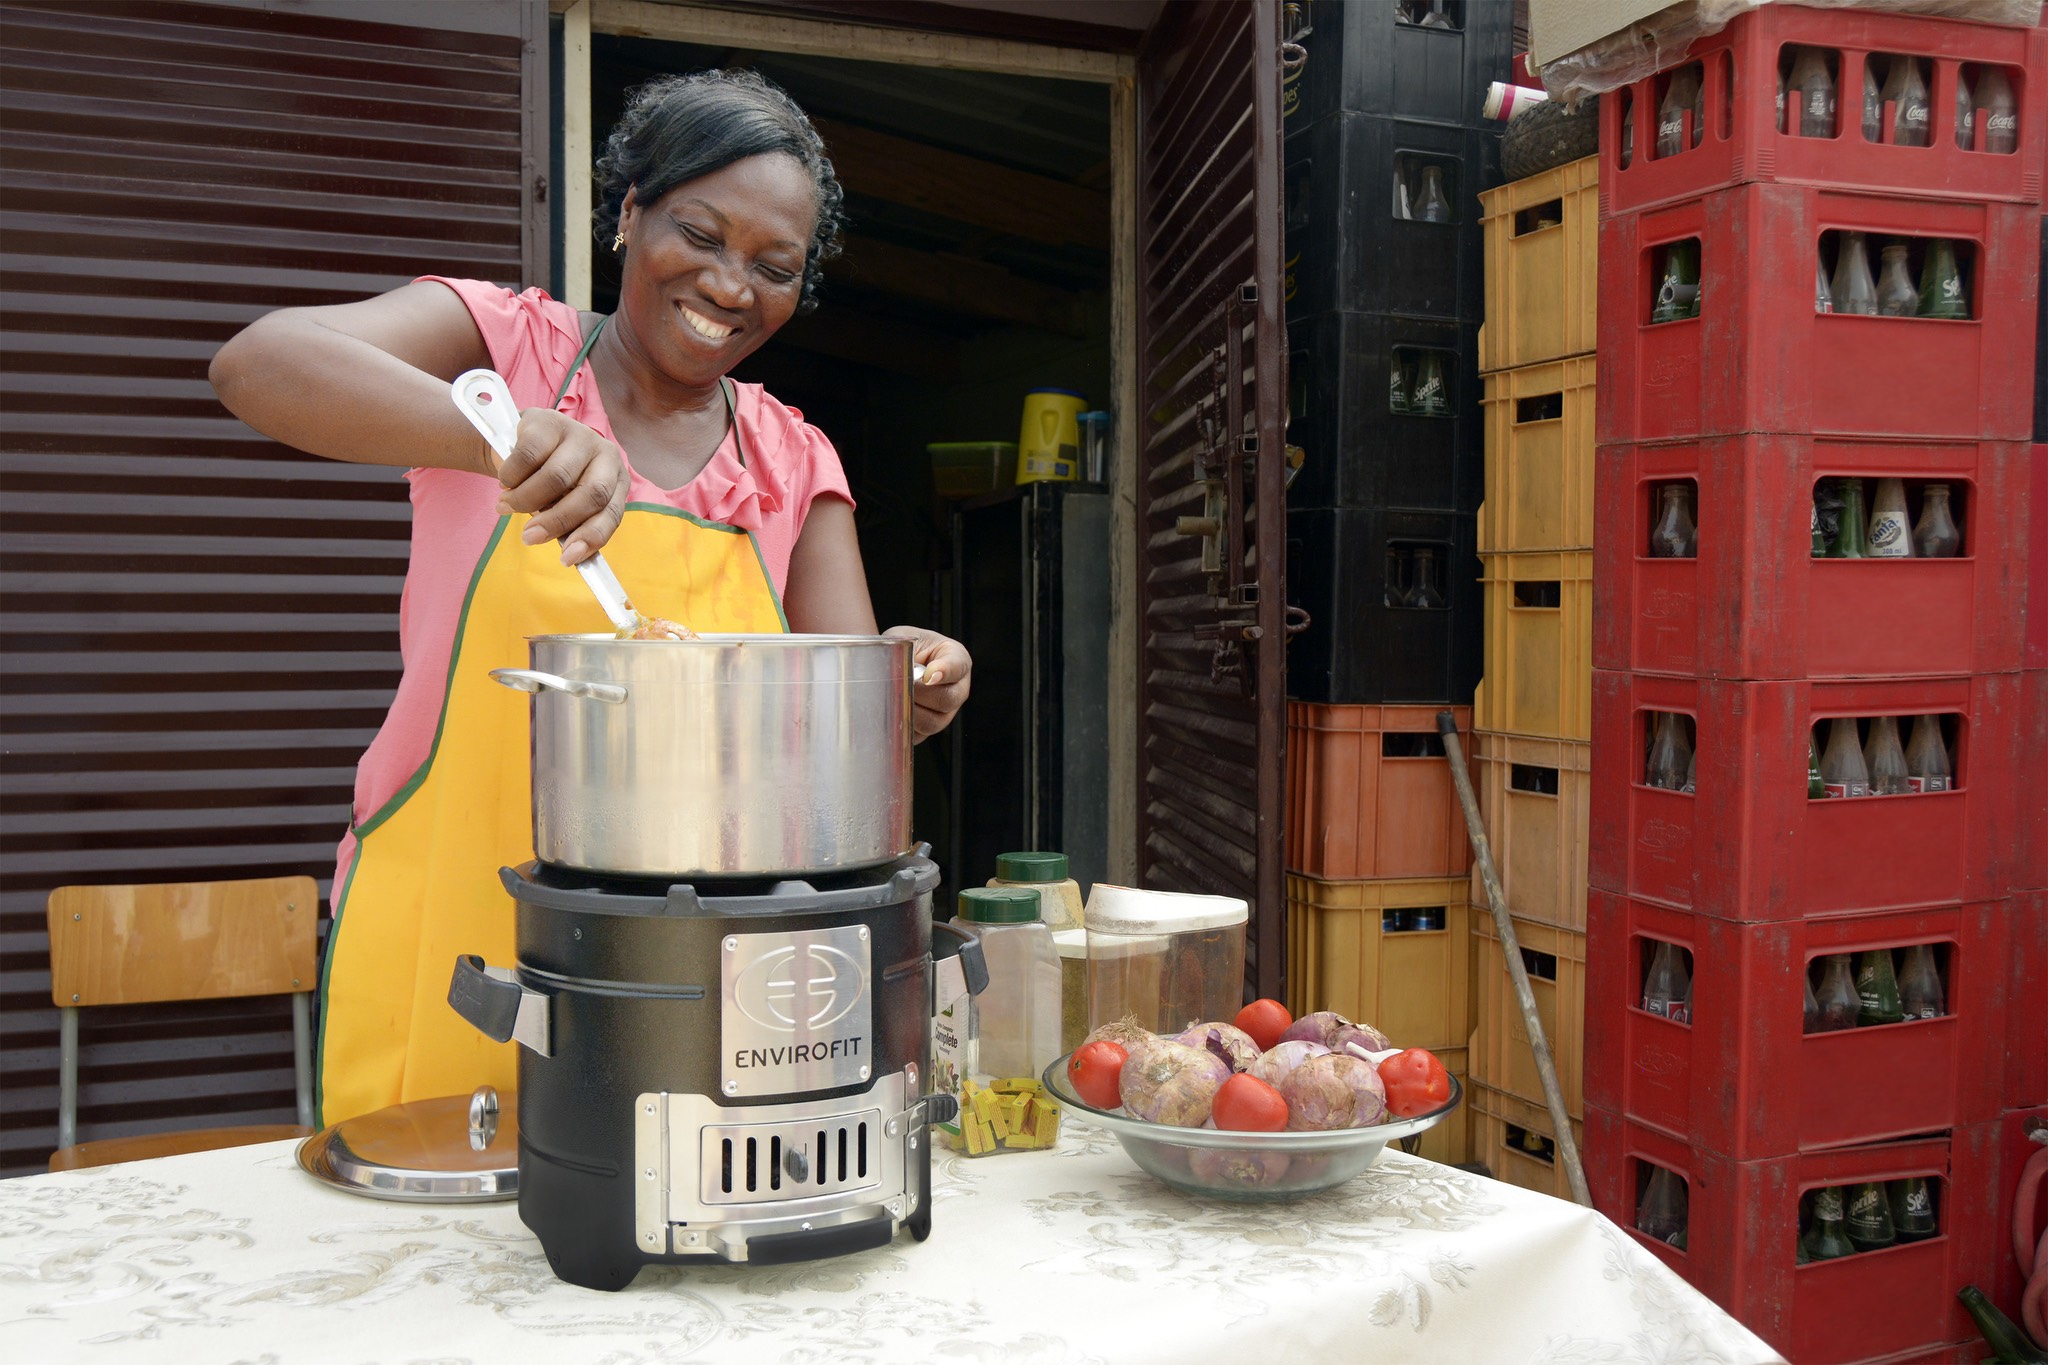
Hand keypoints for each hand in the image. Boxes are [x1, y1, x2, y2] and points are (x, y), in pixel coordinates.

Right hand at [494, 408, 629, 564]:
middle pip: (590, 495)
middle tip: (529, 537)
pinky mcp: (549, 421)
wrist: (517, 439)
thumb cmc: (545, 479)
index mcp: (617, 480)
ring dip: (525, 500)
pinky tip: (504, 482)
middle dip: (556, 521)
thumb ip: (570, 524)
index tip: (567, 559)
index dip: (590, 538)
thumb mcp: (562, 502)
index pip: (611, 513)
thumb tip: (570, 555)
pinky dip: (511, 476)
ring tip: (506, 506)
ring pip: (556, 478)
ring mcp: (579, 434)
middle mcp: (605, 454)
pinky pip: (528, 457)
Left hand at [884, 625, 970, 742]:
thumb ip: (906, 650)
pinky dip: (903, 726)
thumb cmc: (904, 648)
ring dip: (910, 711)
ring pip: (933, 722)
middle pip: (947, 699)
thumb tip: (905, 674)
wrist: (893, 663)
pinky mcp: (929, 729)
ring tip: (893, 697)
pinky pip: (918, 736)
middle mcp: (958, 688)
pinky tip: (893, 710)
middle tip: (900, 684)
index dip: (943, 672)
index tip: (928, 675)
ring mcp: (946, 712)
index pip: (957, 667)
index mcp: (957, 659)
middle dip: (919, 693)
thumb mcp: (904, 639)